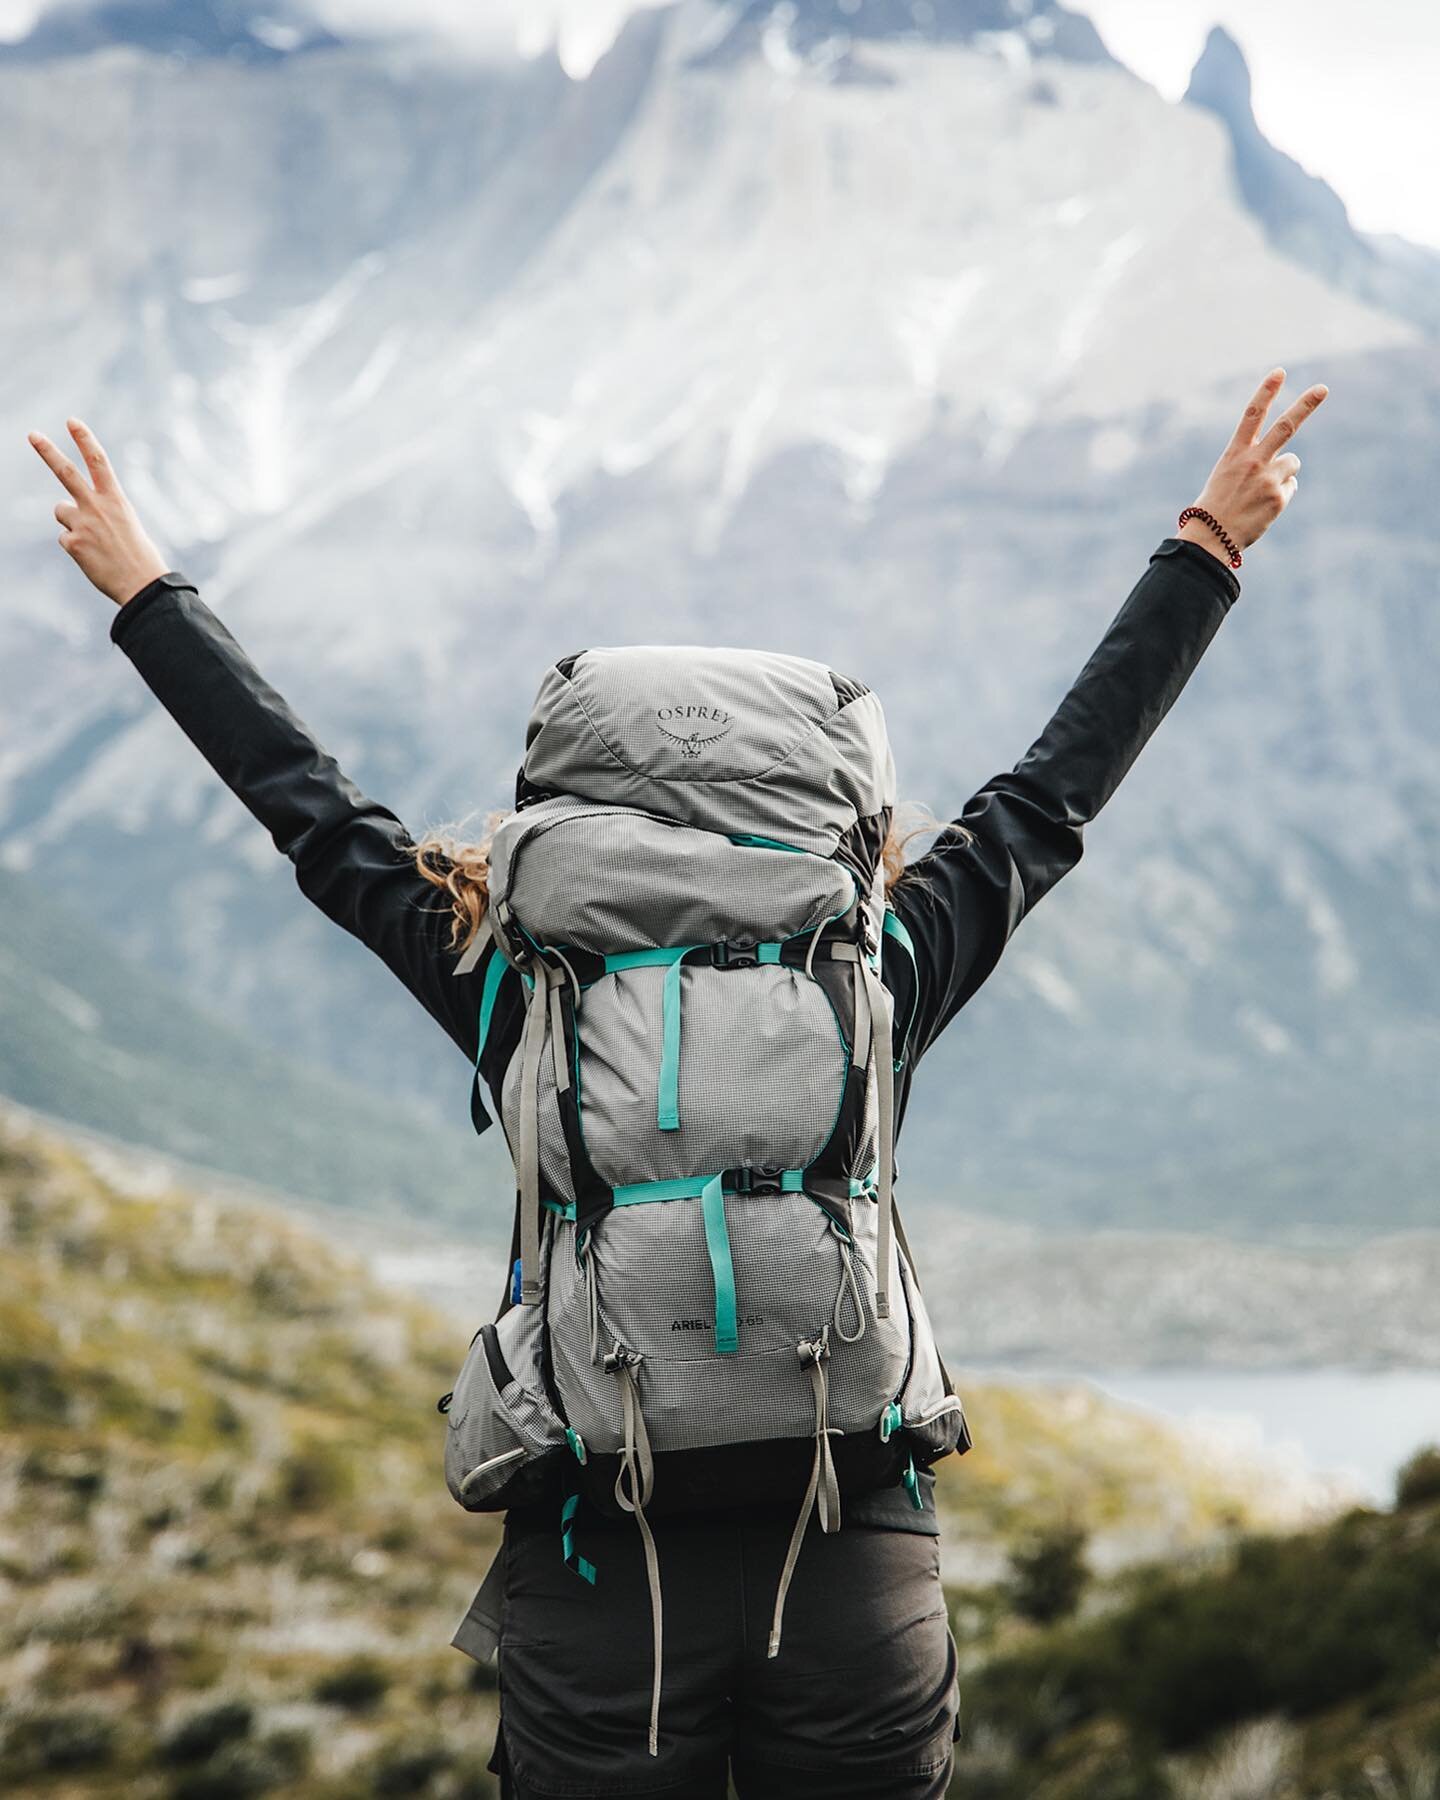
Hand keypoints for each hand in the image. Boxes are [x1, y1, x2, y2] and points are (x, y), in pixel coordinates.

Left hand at [27, 418, 169, 606]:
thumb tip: (66, 509)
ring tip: (94, 540)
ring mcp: (83, 524)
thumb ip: (99, 510)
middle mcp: (97, 506)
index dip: (84, 439)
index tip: (72, 422)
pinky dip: (76, 546)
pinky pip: (65, 538)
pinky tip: (93, 557)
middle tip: (32, 434)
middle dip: (47, 451)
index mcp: (116, 499)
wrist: (142, 585)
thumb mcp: (126, 524)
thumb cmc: (139, 556)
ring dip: (71, 521)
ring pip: (60, 511)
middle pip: (66, 472)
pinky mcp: (73, 543)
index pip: (98, 461)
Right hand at [1178, 368, 1328, 567]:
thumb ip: (1257, 463)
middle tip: (1323, 388)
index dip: (1266, 392)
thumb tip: (1291, 464)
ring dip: (1284, 473)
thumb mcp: (1227, 476)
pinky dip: (1280, 495)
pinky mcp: (1279, 497)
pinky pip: (1290, 487)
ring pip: (1292, 464)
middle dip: (1306, 405)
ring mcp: (1268, 479)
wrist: (1210, 537)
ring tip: (1260, 492)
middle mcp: (1253, 461)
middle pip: (1285, 427)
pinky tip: (1262, 506)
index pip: (1252, 415)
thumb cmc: (1216, 506)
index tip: (1280, 372)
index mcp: (1235, 453)